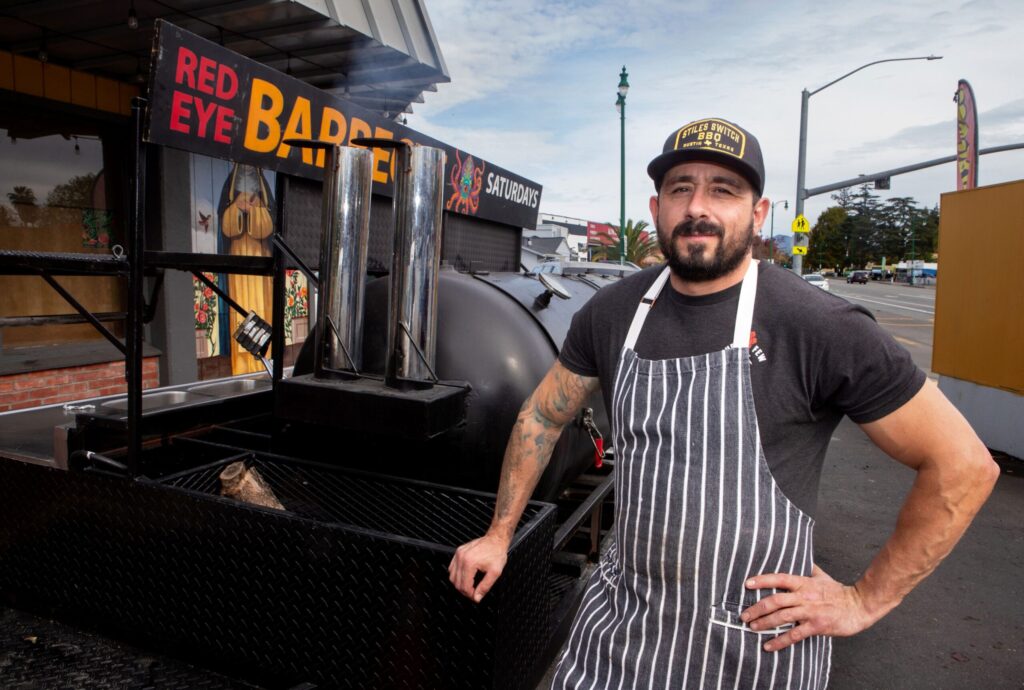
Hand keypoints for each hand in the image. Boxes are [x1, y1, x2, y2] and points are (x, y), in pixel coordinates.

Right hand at [448, 534, 508, 602]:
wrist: (495, 540)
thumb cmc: (496, 553)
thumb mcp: (495, 572)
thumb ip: (485, 587)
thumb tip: (477, 597)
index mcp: (470, 563)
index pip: (465, 586)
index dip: (470, 595)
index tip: (476, 596)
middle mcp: (461, 558)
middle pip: (457, 583)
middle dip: (465, 591)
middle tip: (474, 593)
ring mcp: (458, 554)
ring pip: (452, 577)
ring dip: (460, 584)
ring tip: (470, 585)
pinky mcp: (458, 552)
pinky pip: (452, 568)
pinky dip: (456, 575)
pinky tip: (465, 576)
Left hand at [740, 564, 878, 651]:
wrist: (859, 606)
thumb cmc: (839, 591)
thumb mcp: (822, 576)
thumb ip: (808, 569)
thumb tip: (799, 558)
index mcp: (804, 582)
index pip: (779, 578)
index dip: (762, 580)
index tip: (747, 584)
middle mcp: (804, 596)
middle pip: (776, 600)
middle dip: (757, 608)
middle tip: (743, 615)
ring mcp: (810, 611)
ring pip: (782, 617)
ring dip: (764, 623)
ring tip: (751, 627)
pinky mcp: (817, 626)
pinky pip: (794, 635)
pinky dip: (780, 641)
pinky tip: (768, 646)